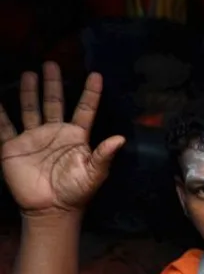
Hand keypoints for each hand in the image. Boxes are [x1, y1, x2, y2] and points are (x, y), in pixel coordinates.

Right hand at [0, 63, 122, 217]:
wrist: (50, 210)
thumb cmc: (76, 192)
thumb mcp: (94, 174)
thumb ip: (104, 155)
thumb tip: (121, 138)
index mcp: (76, 136)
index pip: (85, 109)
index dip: (91, 93)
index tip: (96, 75)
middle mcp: (55, 132)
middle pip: (54, 102)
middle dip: (53, 83)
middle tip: (51, 63)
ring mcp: (34, 138)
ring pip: (31, 108)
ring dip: (30, 91)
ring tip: (29, 73)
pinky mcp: (14, 147)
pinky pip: (5, 126)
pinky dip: (0, 113)